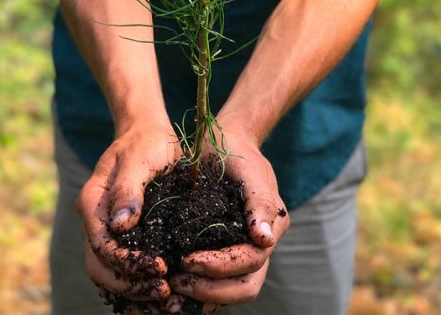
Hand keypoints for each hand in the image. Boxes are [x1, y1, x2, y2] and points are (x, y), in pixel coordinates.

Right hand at [76, 120, 181, 300]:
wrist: (148, 134)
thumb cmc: (147, 143)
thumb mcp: (141, 158)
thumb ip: (129, 190)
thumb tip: (121, 226)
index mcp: (92, 203)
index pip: (101, 247)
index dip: (128, 264)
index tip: (160, 270)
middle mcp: (94, 222)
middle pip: (100, 269)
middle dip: (130, 286)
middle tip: (165, 293)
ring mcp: (106, 231)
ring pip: (108, 275)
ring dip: (133, 293)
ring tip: (165, 302)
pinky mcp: (122, 237)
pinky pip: (121, 270)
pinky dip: (137, 286)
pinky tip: (162, 294)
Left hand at [168, 125, 289, 306]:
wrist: (222, 143)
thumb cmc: (238, 153)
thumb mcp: (251, 171)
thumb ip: (261, 203)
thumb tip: (265, 239)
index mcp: (271, 230)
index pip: (250, 262)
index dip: (220, 267)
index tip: (188, 260)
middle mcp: (258, 247)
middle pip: (243, 288)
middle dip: (210, 289)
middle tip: (175, 282)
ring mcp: (239, 252)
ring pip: (228, 292)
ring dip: (200, 296)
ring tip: (169, 292)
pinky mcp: (219, 253)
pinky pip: (212, 283)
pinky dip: (193, 292)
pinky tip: (169, 289)